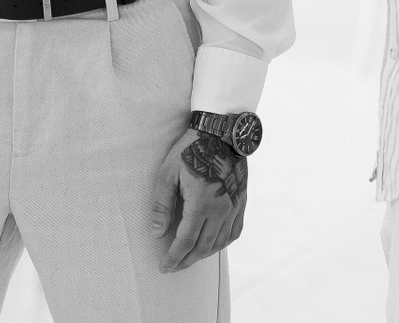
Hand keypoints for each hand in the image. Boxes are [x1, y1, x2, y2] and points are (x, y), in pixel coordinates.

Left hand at [151, 128, 247, 272]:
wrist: (221, 133)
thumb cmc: (190, 150)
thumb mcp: (168, 174)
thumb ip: (162, 205)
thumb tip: (157, 232)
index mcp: (200, 203)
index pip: (186, 241)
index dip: (174, 257)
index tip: (164, 266)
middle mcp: (220, 209)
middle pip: (203, 247)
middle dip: (186, 260)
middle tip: (174, 266)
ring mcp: (233, 207)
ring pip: (219, 243)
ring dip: (203, 254)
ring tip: (189, 257)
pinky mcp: (241, 202)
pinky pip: (234, 232)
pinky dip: (222, 243)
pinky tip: (212, 244)